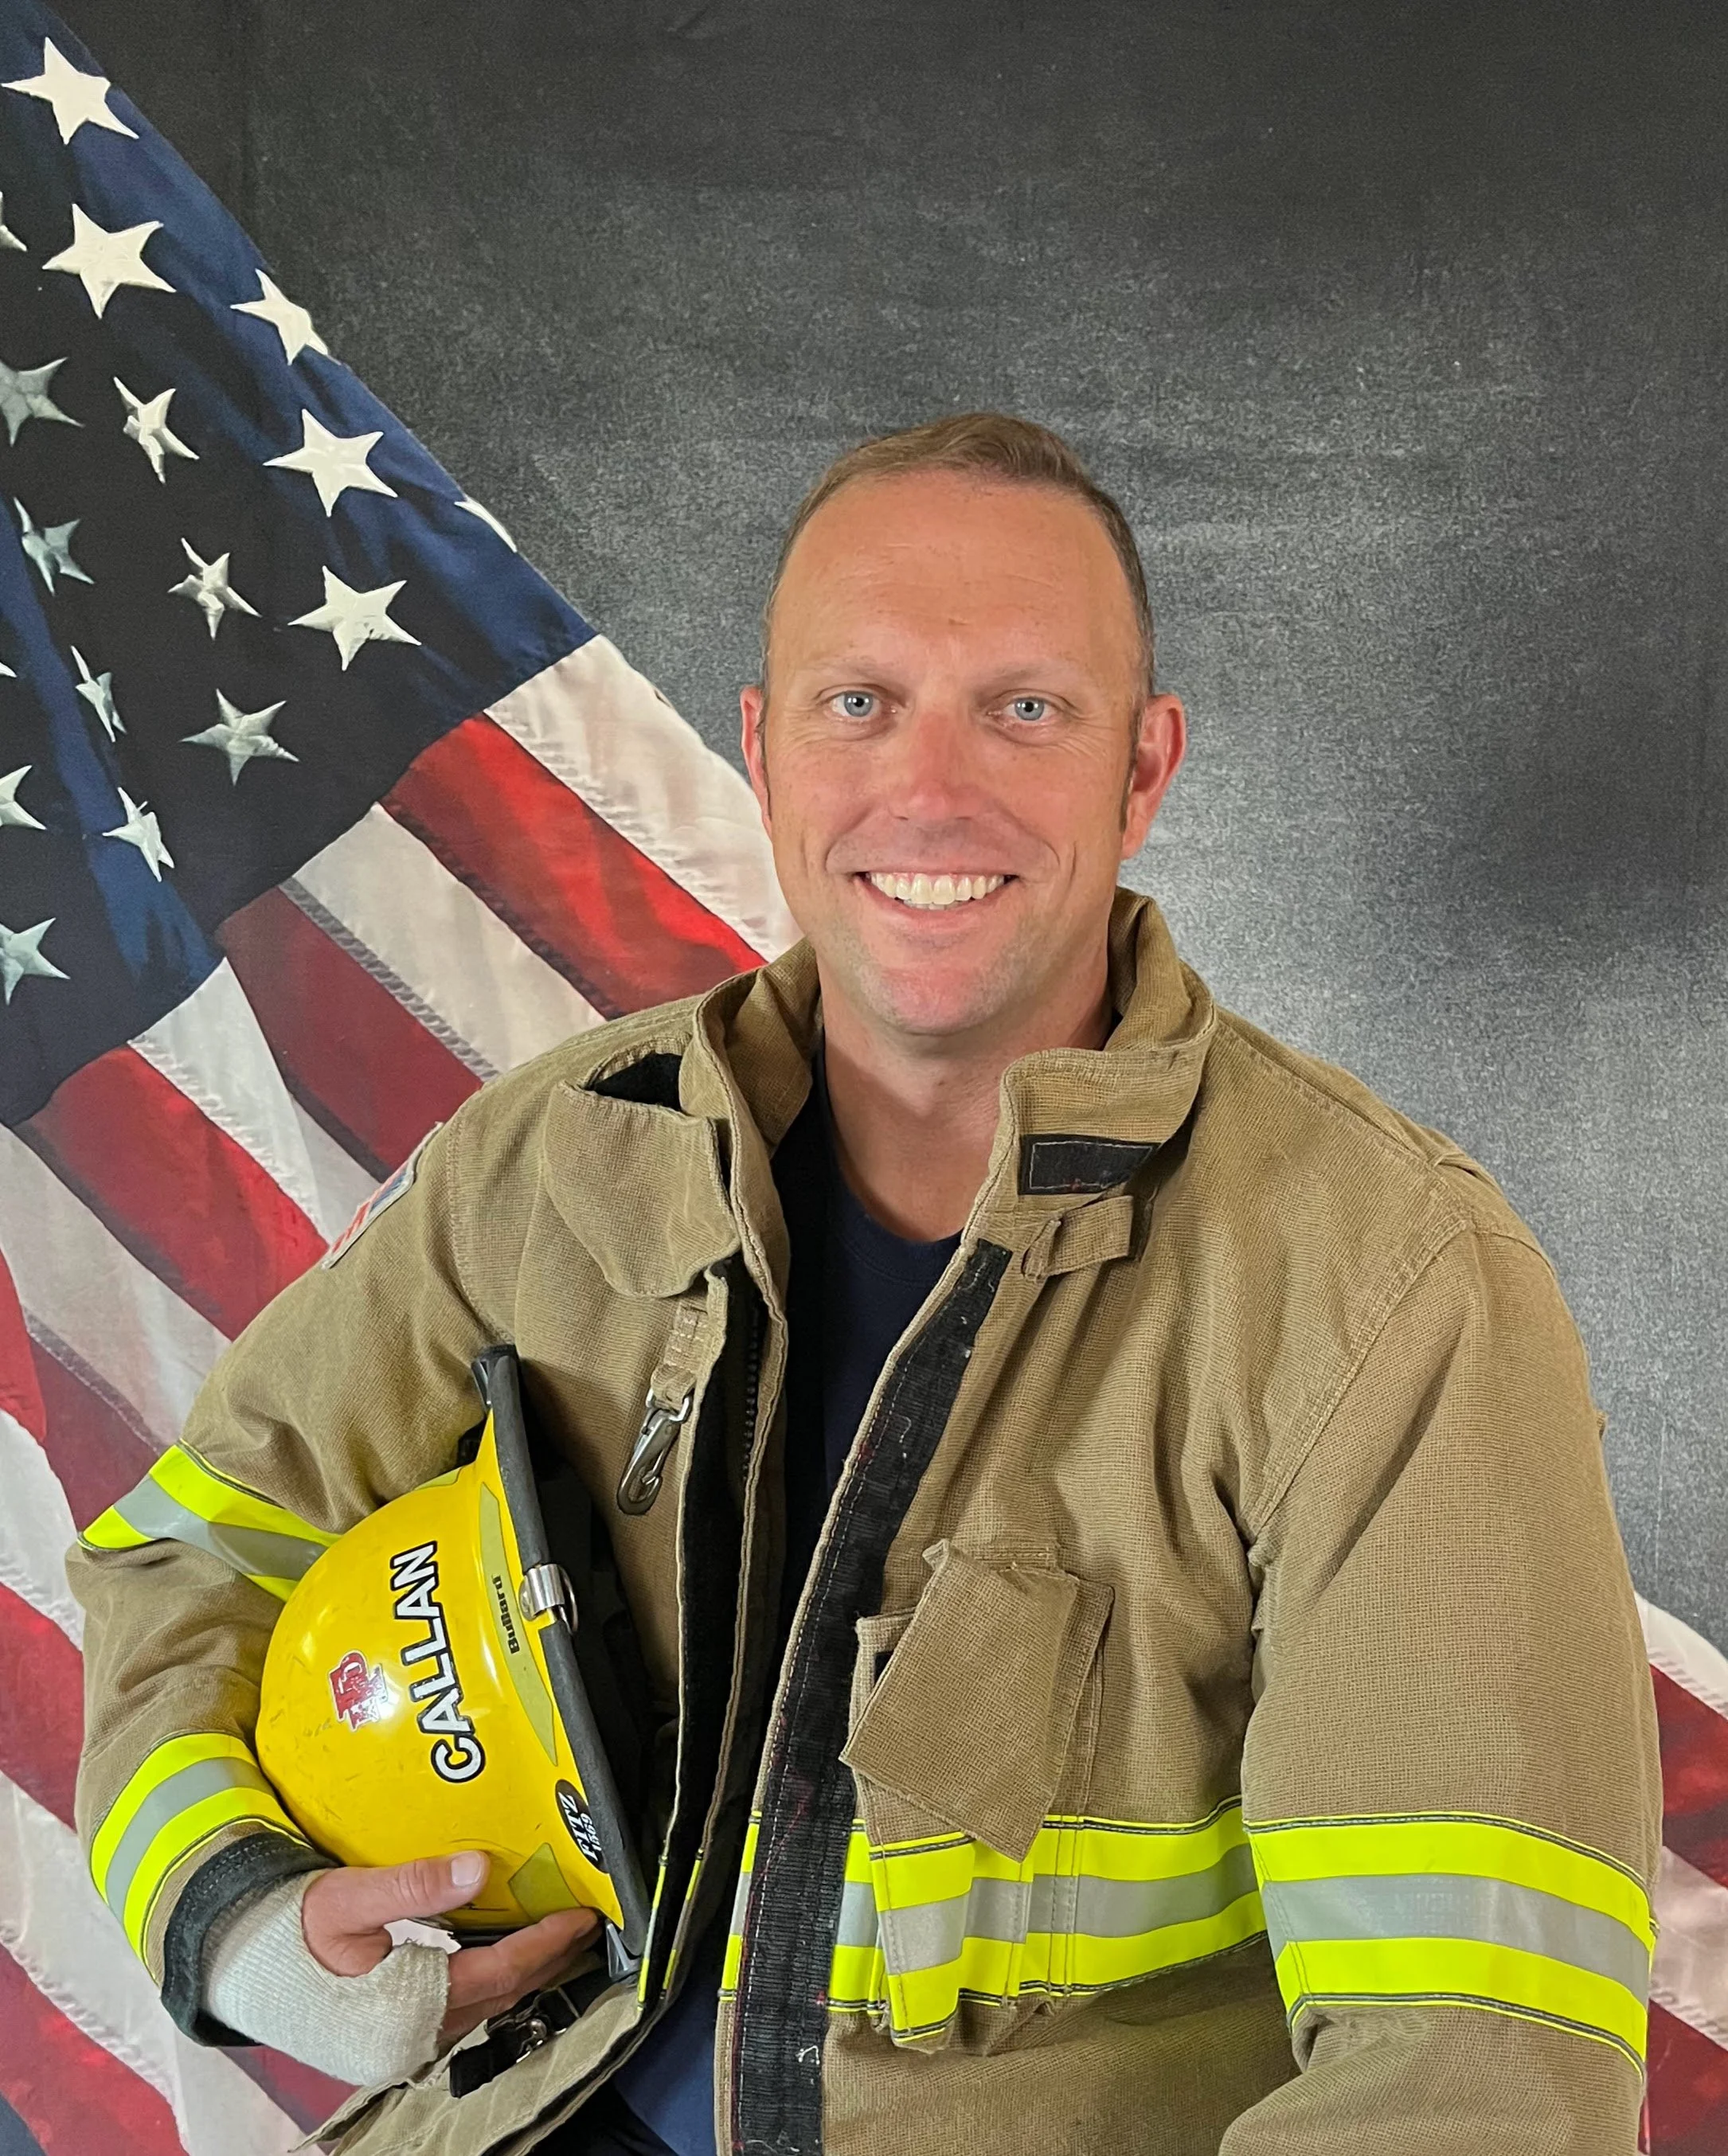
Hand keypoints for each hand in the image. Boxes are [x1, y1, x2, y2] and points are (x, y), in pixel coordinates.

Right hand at [301, 1852, 599, 2044]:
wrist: (236, 1968)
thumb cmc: (289, 1934)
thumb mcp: (350, 1899)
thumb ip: (415, 1885)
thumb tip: (480, 1868)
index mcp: (405, 2012)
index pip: (499, 1973)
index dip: (544, 1942)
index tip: (580, 1913)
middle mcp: (412, 2040)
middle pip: (501, 1995)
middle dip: (546, 1958)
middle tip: (582, 1921)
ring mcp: (404, 2045)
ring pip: (485, 2006)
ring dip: (522, 1971)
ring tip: (553, 1933)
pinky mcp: (395, 2038)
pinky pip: (462, 2009)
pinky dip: (492, 1980)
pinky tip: (502, 1952)